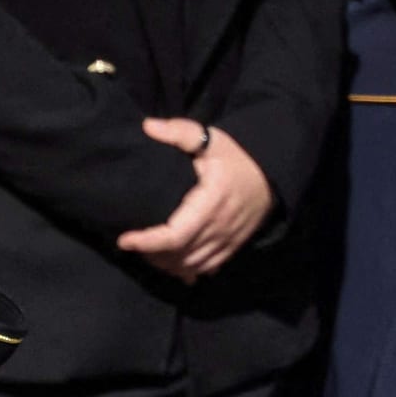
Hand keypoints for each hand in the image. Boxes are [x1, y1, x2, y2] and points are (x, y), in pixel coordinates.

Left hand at [117, 120, 275, 283]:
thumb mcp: (212, 139)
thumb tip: (148, 126)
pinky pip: (205, 269)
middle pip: (179, 256)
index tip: (124, 239)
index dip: (147, 242)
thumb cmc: (237, 157)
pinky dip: (184, 270)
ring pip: (190, 266)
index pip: (174, 235)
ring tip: (145, 252)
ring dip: (165, 264)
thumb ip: (180, 132)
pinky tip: (170, 263)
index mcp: (211, 203)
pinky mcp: (231, 248)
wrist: (272, 174)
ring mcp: (227, 241)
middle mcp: (220, 228)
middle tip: (131, 242)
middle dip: (151, 254)